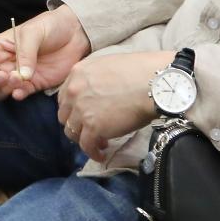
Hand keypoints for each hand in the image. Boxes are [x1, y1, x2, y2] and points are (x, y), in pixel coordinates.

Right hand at [0, 4, 90, 100]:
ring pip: (0, 90)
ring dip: (4, 88)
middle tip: (5, 76)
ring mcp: (18, 75)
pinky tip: (21, 92)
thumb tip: (22, 75)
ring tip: (19, 79)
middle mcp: (5, 63)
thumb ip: (26, 53)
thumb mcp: (34, 33)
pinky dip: (17, 95)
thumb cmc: (50, 27)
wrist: (75, 34)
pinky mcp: (33, 85)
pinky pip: (19, 94)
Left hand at [55, 50, 169, 162]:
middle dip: (77, 123)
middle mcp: (74, 91)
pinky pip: (86, 145)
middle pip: (65, 114)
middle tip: (90, 129)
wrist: (154, 84)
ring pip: (72, 131)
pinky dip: (93, 152)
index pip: (65, 96)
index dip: (74, 107)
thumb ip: (95, 79)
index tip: (84, 114)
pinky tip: (101, 154)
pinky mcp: (93, 127)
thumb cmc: (140, 72)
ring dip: (83, 139)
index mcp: (77, 73)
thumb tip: (99, 92)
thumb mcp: (107, 66)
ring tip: (98, 143)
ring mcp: (81, 110)